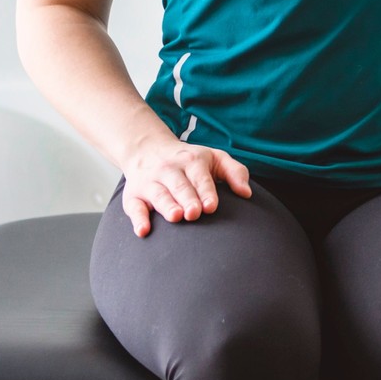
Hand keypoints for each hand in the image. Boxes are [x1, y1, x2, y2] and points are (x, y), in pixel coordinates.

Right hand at [119, 134, 251, 237]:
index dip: (206, 192)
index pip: (201, 177)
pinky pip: (134, 207)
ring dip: (166, 206)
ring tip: (176, 216)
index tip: (211, 206)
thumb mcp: (215, 158)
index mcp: (192, 160)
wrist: (148, 149)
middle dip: (187, 199)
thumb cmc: (190, 160)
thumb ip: (235, 172)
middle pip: (179, 186)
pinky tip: (143, 231)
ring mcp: (150, 182)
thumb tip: (247, 194)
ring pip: (158, 195)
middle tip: (194, 213)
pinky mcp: (133, 196)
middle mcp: (169, 170)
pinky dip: (137, 219)